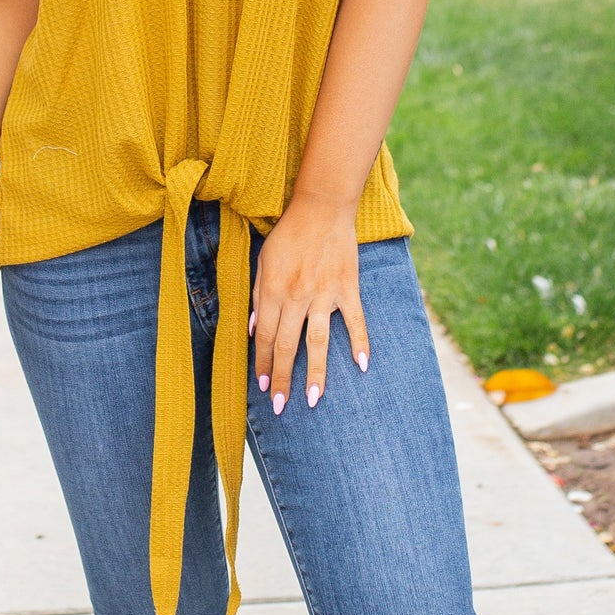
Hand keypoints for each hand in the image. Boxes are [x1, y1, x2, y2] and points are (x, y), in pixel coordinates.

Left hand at [252, 192, 369, 412]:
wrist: (321, 208)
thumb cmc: (288, 235)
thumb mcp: (262, 263)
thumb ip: (258, 298)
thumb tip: (252, 330)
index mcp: (272, 291)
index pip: (264, 337)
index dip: (262, 364)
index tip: (263, 388)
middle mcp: (296, 297)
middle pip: (287, 346)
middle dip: (282, 379)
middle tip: (281, 406)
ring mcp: (324, 294)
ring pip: (318, 342)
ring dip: (315, 374)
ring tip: (313, 400)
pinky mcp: (347, 288)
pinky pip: (355, 321)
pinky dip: (360, 343)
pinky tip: (362, 365)